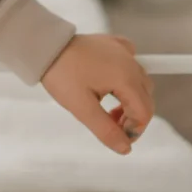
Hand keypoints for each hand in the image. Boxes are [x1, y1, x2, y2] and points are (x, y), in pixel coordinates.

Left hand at [40, 31, 154, 156]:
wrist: (46, 46)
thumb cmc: (61, 74)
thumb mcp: (81, 107)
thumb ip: (105, 129)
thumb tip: (125, 148)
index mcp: (126, 78)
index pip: (144, 112)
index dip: (134, 130)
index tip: (116, 137)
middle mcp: (130, 62)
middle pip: (145, 97)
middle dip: (132, 117)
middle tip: (110, 124)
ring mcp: (123, 51)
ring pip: (139, 81)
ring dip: (130, 99)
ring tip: (108, 109)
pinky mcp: (114, 43)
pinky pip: (130, 62)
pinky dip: (126, 77)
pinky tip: (110, 83)